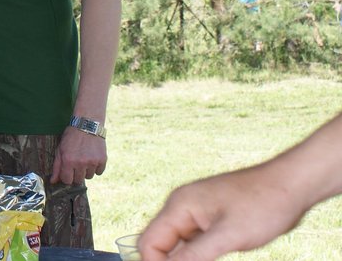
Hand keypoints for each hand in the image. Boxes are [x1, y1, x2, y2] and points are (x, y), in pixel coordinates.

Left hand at [50, 126, 106, 184]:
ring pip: (89, 177)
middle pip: (78, 180)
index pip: (67, 180)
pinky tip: (92, 158)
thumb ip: (56, 166)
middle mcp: (80, 163)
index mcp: (68, 161)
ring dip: (86, 170)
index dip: (67, 176)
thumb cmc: (71, 137)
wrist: (87, 124)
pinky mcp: (102, 160)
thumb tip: (53, 181)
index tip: (68, 170)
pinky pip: (99, 172)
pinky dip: (96, 167)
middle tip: (76, 163)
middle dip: (76, 174)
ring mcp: (92, 162)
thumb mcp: (60, 149)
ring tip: (85, 158)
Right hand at [139, 166, 305, 260]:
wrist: (290, 185)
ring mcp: (195, 213)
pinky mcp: (209, 221)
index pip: (149, 243)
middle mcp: (181, 207)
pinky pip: (192, 243)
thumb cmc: (262, 204)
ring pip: (175, 246)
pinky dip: (195, 257)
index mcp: (179, 206)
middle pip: (158, 244)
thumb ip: (195, 255)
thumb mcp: (228, 236)